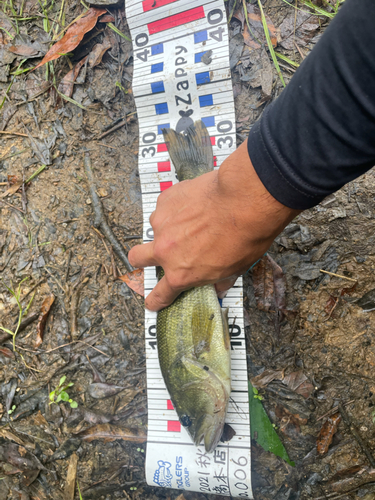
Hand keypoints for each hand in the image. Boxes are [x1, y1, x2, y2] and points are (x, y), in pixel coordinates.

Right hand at [128, 140, 300, 310]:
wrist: (244, 201)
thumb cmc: (244, 237)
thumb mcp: (235, 270)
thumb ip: (219, 281)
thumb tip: (218, 287)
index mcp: (181, 273)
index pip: (159, 294)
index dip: (155, 300)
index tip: (152, 302)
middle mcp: (165, 249)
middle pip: (136, 258)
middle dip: (142, 260)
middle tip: (153, 256)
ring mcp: (162, 223)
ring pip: (154, 228)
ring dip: (166, 229)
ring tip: (190, 221)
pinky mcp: (166, 200)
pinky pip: (164, 207)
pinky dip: (175, 208)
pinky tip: (193, 205)